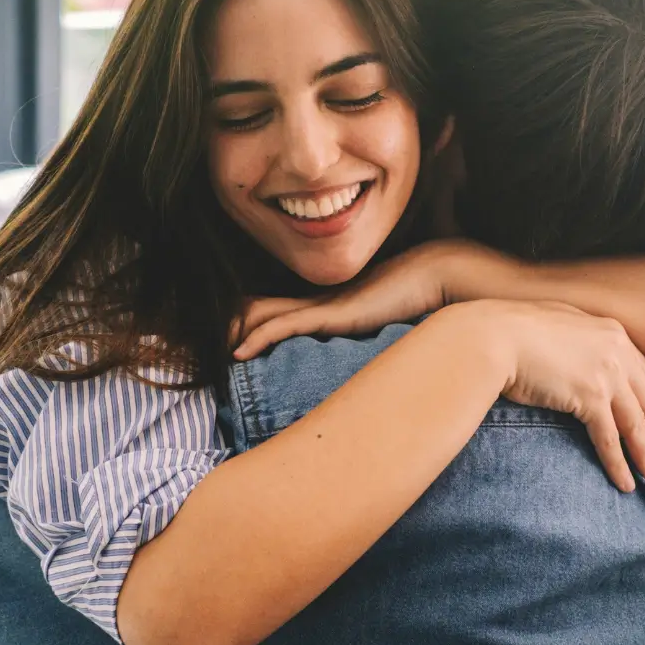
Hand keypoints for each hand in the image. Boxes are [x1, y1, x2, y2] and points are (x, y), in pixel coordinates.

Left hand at [234, 245, 449, 358]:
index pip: (278, 310)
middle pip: (260, 307)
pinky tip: (239, 353)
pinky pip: (284, 325)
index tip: (230, 343)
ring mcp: (323, 305)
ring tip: (213, 350)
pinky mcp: (331, 314)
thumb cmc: (422, 301)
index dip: (251, 323)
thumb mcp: (390, 324)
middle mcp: (320, 301)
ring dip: (235, 332)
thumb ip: (377, 334)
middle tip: (206, 347)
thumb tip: (377, 367)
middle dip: (231, 325)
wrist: (439, 276)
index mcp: (330, 303)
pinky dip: (258, 337)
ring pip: (264, 313)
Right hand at [485, 300, 644, 491]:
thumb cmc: (513, 331)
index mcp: (612, 333)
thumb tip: (576, 360)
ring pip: (636, 424)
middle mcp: (617, 352)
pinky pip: (610, 437)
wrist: (494, 336)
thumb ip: (578, 343)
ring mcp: (606, 374)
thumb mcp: (557, 327)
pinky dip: (619, 463)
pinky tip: (626, 482)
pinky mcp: (590, 397)